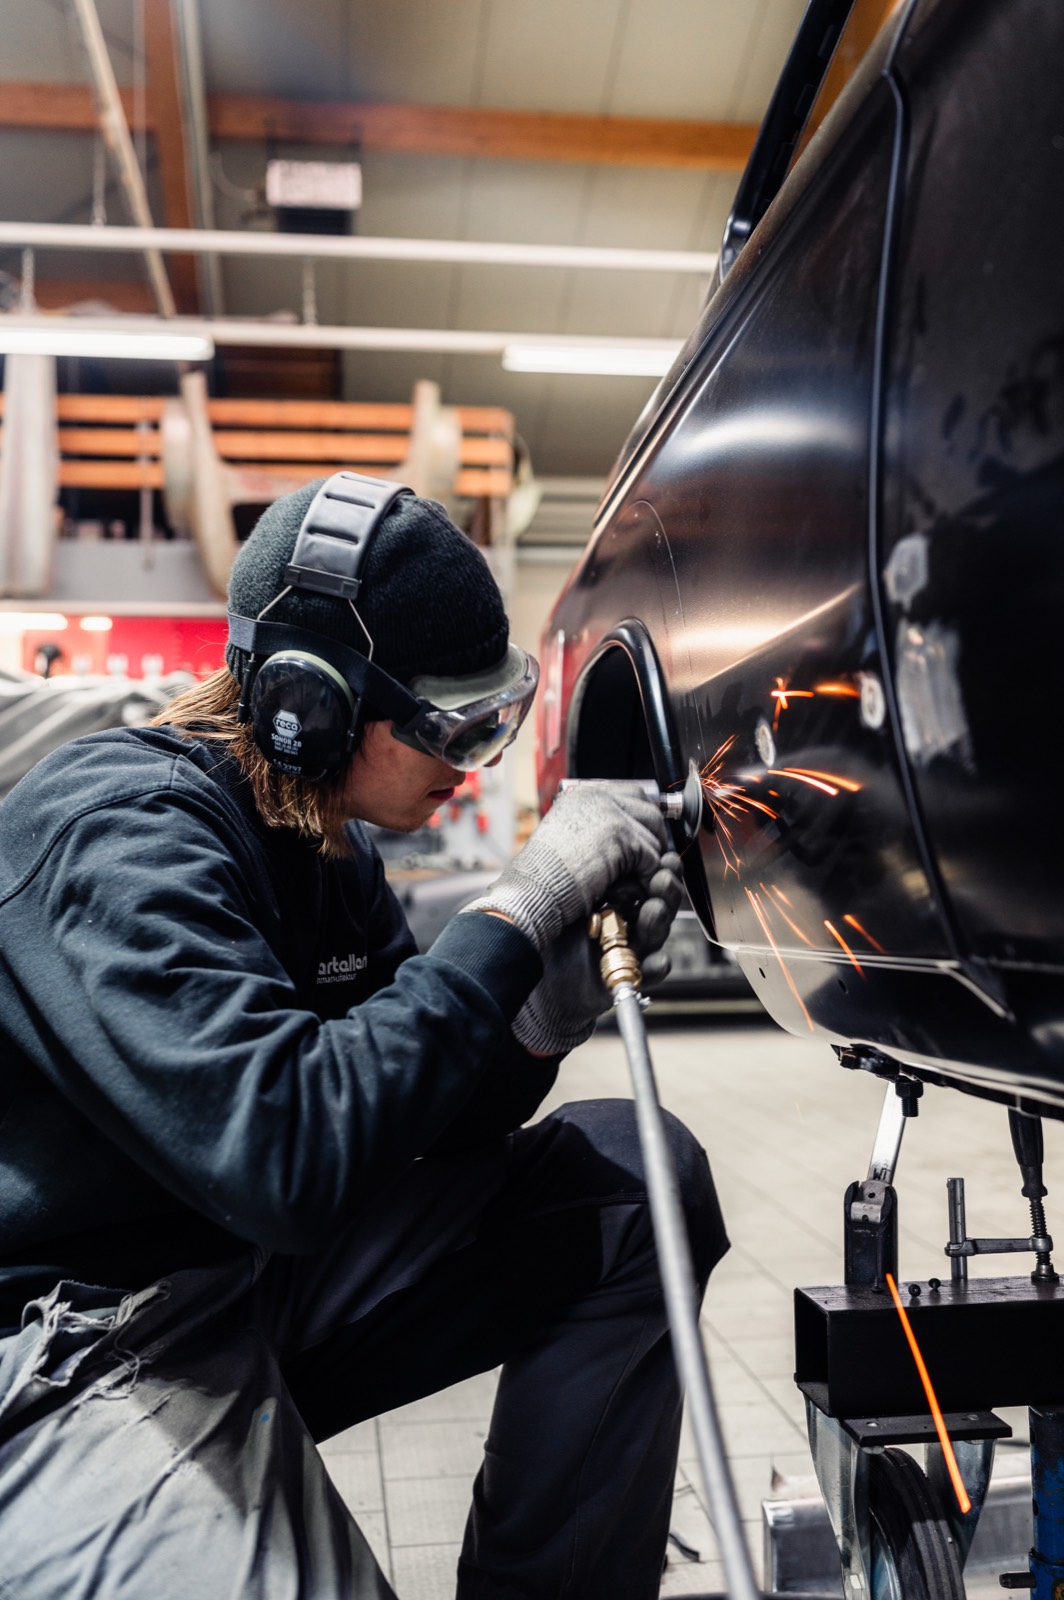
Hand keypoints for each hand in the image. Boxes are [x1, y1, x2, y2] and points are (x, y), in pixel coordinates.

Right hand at [461, 783, 667, 955]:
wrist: (532, 891)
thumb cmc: (540, 876)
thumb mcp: (566, 839)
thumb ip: (593, 828)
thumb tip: (623, 833)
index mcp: (583, 795)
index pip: (633, 795)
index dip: (643, 820)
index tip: (645, 842)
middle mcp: (597, 796)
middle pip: (649, 812)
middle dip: (653, 840)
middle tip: (648, 865)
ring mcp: (610, 813)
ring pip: (654, 837)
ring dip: (649, 862)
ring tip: (635, 882)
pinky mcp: (620, 835)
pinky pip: (651, 857)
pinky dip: (646, 877)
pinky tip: (632, 891)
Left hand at [512, 852, 684, 1055]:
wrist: (526, 968)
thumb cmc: (541, 921)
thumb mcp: (571, 882)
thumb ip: (603, 862)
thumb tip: (632, 847)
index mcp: (612, 889)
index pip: (647, 873)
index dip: (660, 865)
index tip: (663, 856)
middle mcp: (623, 916)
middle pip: (660, 900)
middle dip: (666, 889)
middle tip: (661, 878)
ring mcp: (628, 945)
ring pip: (659, 931)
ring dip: (661, 919)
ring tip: (652, 908)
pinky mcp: (628, 973)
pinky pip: (654, 970)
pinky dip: (656, 965)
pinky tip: (652, 960)